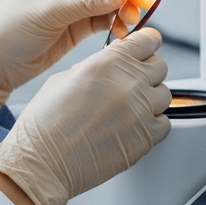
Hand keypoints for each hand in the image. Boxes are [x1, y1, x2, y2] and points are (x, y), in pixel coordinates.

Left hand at [0, 0, 156, 107]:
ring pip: (110, 1)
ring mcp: (75, 3)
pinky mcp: (79, 24)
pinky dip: (117, 24)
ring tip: (131, 21)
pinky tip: (122, 30)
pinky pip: (105, 19)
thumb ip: (89, 1)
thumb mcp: (51, 10)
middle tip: (142, 4)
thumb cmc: (9, 28)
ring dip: (123, 10)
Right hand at [0, 28, 171, 204]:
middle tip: (134, 83)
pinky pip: (164, 123)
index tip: (146, 49)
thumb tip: (108, 68)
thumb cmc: (44, 125)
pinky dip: (153, 124)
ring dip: (150, 100)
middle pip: (159, 66)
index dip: (147, 44)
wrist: (41, 163)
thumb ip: (93, 68)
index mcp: (106, 63)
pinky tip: (133, 128)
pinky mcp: (145, 138)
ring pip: (164, 95)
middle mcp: (127, 83)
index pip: (146, 41)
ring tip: (129, 110)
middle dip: (148, 72)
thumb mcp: (63, 80)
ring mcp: (139, 111)